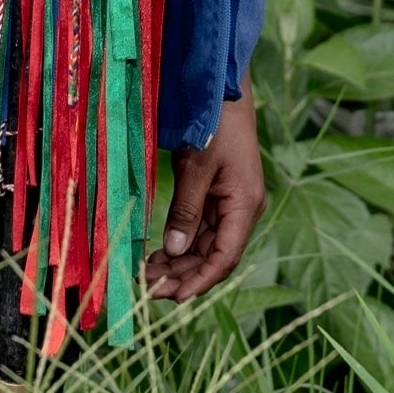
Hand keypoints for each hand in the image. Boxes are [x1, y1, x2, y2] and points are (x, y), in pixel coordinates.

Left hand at [144, 90, 265, 302]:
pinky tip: (158, 255)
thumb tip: (173, 250)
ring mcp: (231, 205)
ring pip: (205, 247)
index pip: (225, 257)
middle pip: (214, 257)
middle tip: (149, 290)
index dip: (201, 281)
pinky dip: (180, 243)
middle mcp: (242, 211)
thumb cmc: (215, 125)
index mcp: (245, 205)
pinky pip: (199, 230)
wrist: (224, 94)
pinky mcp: (218, 198)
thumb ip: (186, 211)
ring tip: (148, 275)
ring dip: (179, 263)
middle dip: (184, 276)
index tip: (176, 298)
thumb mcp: (197, 168)